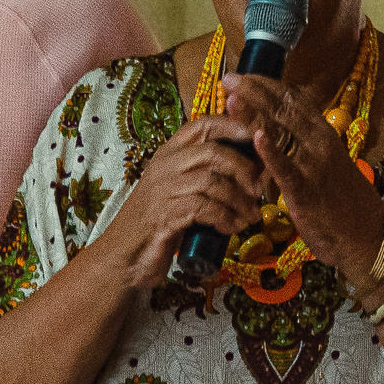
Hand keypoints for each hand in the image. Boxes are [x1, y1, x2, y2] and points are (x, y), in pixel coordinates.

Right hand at [98, 116, 269, 288]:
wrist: (124, 257)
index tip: (256, 139)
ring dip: (239, 200)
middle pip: (214, 152)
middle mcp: (164, 167)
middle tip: (258, 191)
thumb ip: (204, 177)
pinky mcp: (164, 216)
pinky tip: (232, 228)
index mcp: (168, 155)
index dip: (233, 127)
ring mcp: (162, 190)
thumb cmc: (158, 224)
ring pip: (212, 181)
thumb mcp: (179, 192)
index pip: (202, 125)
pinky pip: (204, 209)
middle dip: (244, 170)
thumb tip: (251, 171)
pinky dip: (225, 218)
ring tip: (250, 217)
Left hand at [225, 74, 383, 277]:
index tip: (242, 75)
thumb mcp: (324, 162)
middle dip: (254, 91)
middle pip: (284, 109)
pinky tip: (256, 137)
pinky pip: (286, 169)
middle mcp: (320, 142)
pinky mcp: (307, 192)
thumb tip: (270, 125)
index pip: (293, 99)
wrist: (366, 235)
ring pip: (282, 133)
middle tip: (227, 79)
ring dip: (255, 113)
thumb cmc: (341, 199)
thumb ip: (301, 143)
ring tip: (231, 99)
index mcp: (323, 132)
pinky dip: (271, 152)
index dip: (266, 85)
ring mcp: (314, 165)